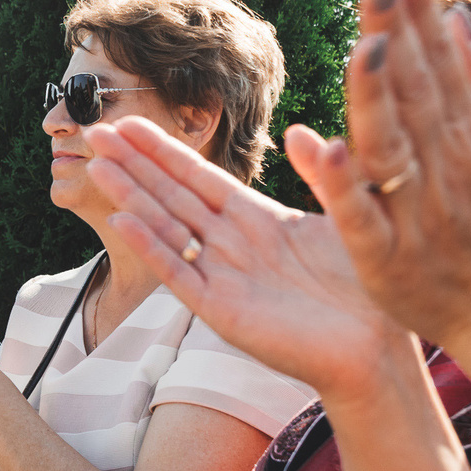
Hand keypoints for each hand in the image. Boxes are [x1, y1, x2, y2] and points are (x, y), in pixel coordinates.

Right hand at [78, 114, 417, 403]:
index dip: (163, 150)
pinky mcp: (221, 310)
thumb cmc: (367, 288)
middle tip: (94, 131)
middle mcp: (232, 245)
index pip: (198, 177)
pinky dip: (151, 247)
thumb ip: (321, 173)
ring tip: (96, 166)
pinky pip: (178, 273)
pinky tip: (122, 220)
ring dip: (132, 197)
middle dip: (134, 164)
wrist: (376, 348)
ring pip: (166, 227)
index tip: (130, 122)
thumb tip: (297, 129)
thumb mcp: (345, 215)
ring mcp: (222, 277)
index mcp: (257, 220)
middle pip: (172, 195)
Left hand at [303, 0, 470, 347]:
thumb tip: (457, 18)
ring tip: (364, 47)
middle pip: (413, 93)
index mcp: (468, 135)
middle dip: (396, 37)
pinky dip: (343, 185)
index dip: (418, 19)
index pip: (436, 66)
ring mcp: (416, 212)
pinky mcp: (386, 258)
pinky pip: (359, 216)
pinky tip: (324, 145)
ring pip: (389, 145)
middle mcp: (444, 166)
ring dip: (376, 97)